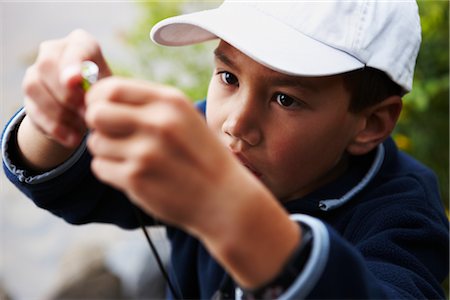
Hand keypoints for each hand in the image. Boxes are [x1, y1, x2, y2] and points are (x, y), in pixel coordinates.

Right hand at [22, 29, 110, 147]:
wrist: (85, 109)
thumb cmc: (105, 93)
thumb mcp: (110, 90)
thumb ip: (103, 90)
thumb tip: (91, 102)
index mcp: (80, 43)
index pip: (74, 48)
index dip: (73, 64)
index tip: (76, 80)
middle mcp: (53, 50)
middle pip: (47, 65)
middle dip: (67, 94)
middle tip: (87, 114)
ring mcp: (36, 71)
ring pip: (34, 87)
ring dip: (60, 112)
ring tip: (83, 128)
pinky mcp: (28, 96)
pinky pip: (33, 110)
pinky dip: (54, 127)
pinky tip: (73, 139)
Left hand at [85, 77, 300, 288]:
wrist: (224, 198)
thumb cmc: (201, 156)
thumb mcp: (184, 118)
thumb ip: (147, 105)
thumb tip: (98, 98)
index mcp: (170, 101)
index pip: (112, 88)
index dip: (98, 98)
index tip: (102, 108)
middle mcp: (157, 123)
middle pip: (96, 113)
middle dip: (97, 123)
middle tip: (112, 134)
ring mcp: (146, 152)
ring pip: (96, 142)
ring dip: (107, 150)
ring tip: (132, 158)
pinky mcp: (136, 179)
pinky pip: (100, 167)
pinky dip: (111, 171)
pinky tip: (134, 174)